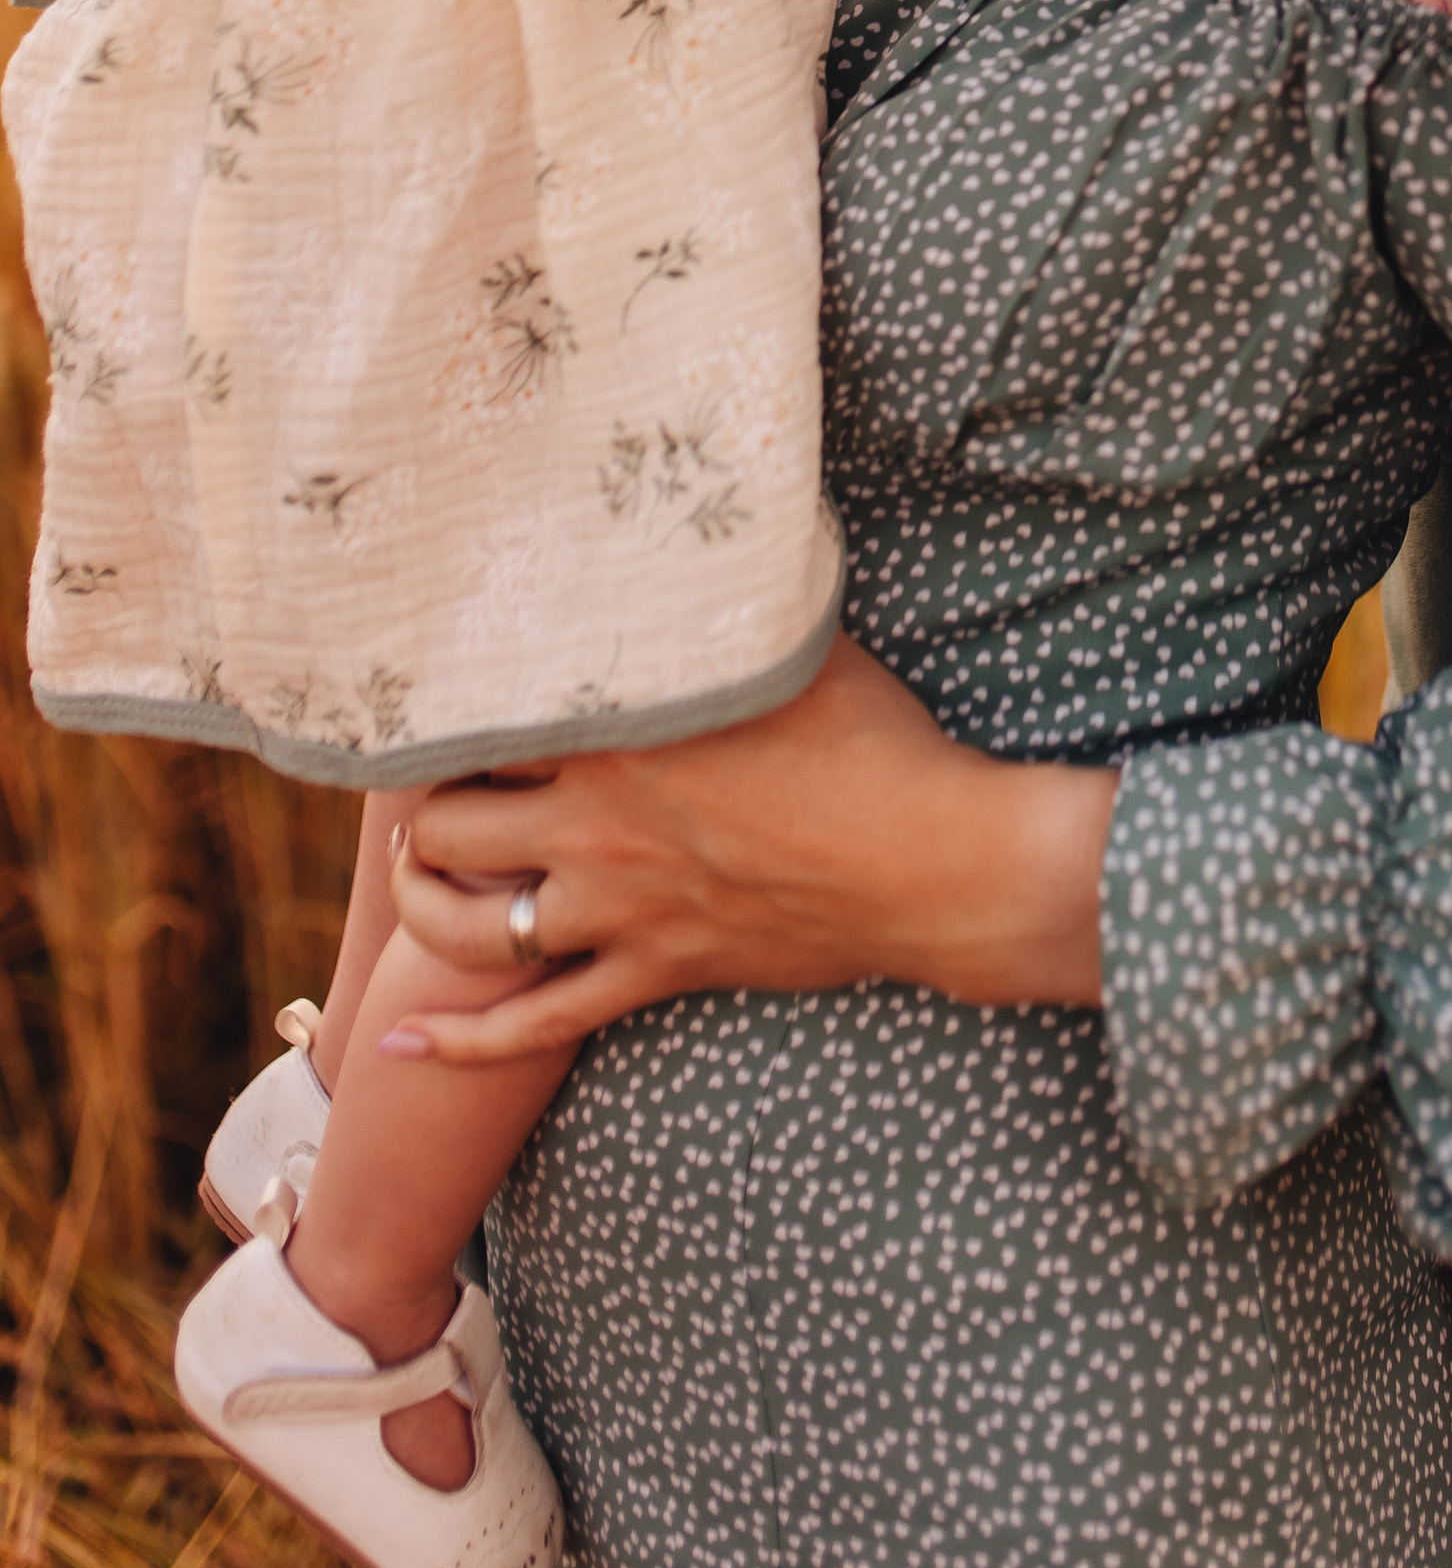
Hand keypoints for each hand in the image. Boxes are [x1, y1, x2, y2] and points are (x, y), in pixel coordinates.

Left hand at [384, 638, 1115, 1066]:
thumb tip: (717, 526)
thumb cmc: (877, 737)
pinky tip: (400, 1042)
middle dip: (422, 812)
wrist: (935, 861)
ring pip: (467, 927)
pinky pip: (533, 1022)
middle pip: (448, 824)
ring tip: (423, 877)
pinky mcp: (653, 973)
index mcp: (620, 731)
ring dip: (425, 904)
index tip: (433, 703)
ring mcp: (620, 909)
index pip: (479, 721)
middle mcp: (597, 823)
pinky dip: (462, 1042)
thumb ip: (725, 606)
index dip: (442, 715)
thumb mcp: (796, 642)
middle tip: (426, 795)